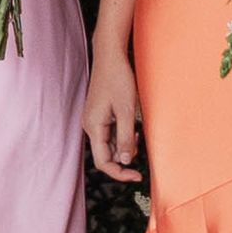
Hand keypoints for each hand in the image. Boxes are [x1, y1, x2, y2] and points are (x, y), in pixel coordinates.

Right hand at [81, 54, 141, 179]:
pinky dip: (122, 137)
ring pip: (108, 145)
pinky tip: (133, 129)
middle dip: (123, 160)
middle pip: (105, 155)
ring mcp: (93, 120)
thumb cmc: (118, 79)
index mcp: (94, 127)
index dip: (120, 173)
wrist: (110, 56)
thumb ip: (125, 137)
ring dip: (124, 147)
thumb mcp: (126, 111)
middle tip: (142, 157)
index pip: (103, 162)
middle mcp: (90, 126)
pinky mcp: (99, 115)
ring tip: (138, 135)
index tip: (138, 176)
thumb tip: (125, 161)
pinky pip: (109, 134)